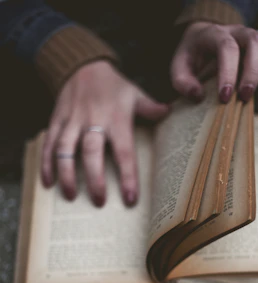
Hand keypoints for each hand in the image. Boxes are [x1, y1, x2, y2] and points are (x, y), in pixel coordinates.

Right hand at [41, 61, 168, 206]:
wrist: (82, 64)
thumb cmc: (112, 86)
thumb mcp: (134, 93)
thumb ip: (150, 107)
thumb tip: (170, 111)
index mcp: (116, 119)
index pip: (124, 152)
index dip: (127, 176)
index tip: (129, 199)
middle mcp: (93, 121)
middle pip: (92, 153)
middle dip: (95, 179)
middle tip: (99, 201)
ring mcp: (72, 121)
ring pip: (65, 150)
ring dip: (66, 174)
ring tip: (70, 196)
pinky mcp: (56, 120)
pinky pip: (49, 143)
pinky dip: (46, 163)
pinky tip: (47, 182)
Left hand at [171, 22, 257, 102]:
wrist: (201, 40)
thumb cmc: (191, 57)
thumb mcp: (179, 68)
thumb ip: (182, 82)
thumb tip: (198, 95)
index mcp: (213, 34)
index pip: (225, 47)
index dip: (228, 72)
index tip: (225, 96)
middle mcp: (235, 32)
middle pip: (253, 42)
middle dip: (252, 71)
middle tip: (245, 97)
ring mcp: (250, 36)